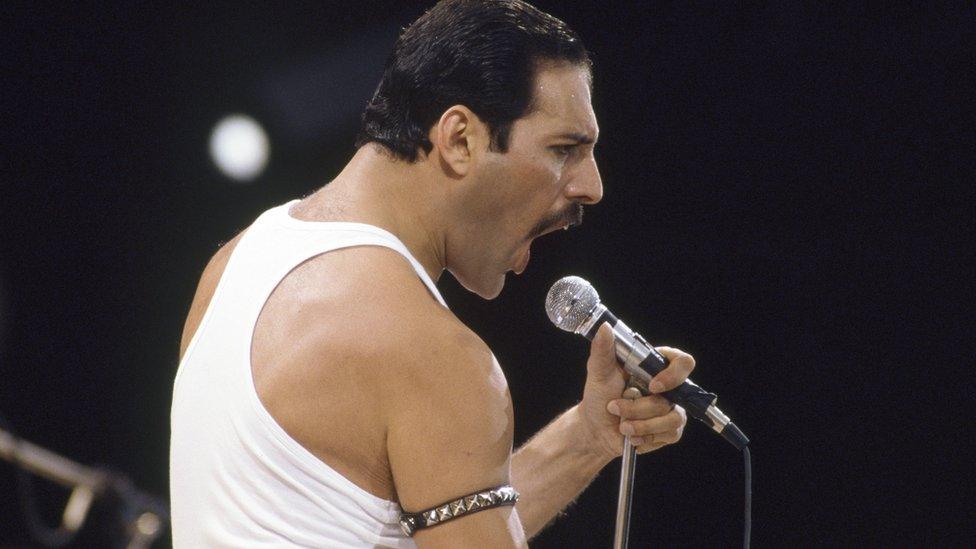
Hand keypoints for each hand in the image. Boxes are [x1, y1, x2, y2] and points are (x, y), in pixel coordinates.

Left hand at [576, 324, 692, 458]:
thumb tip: (605, 328)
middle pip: (671, 398)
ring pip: (670, 419)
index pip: (683, 362)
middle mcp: (668, 387)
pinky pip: (668, 435)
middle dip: (639, 408)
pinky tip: (631, 435)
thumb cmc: (599, 396)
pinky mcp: (669, 430)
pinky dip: (645, 437)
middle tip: (615, 407)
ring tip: (622, 425)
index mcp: (655, 366)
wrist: (595, 427)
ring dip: (641, 424)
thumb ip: (603, 350)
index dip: (673, 375)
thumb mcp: (599, 371)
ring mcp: (671, 409)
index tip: (652, 386)